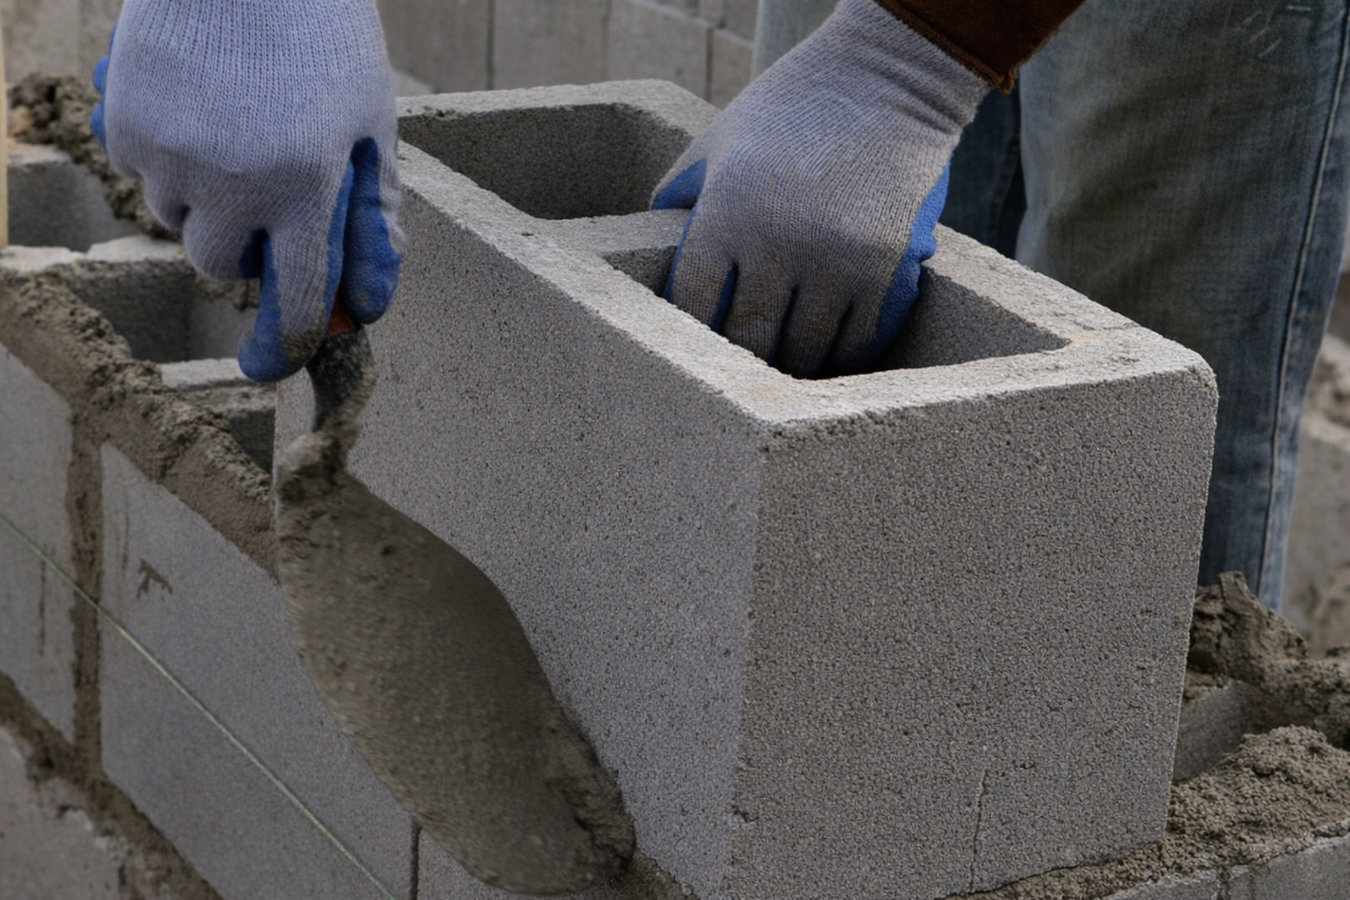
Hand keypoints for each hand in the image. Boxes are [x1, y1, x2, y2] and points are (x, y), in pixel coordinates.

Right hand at [91, 0, 403, 381]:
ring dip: (206, 194)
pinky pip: (141, 168)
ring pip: (178, 217)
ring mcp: (169, 152)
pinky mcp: (125, 120)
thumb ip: (372, 219)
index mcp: (307, 189)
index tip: (275, 364)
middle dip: (245, 246)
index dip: (288, 345)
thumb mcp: (371, 126)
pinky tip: (198, 99)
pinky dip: (168, 150)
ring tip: (236, 122)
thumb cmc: (324, 38)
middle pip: (220, 267)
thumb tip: (368, 306)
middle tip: (268, 194)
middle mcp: (233, 183)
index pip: (297, 303)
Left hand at [652, 0, 987, 376]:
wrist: (883, 82)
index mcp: (725, 214)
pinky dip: (840, 355)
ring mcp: (833, 260)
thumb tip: (650, 257)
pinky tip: (829, 355)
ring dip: (791, 367)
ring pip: (804, 350)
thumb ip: (679, 198)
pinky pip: (857, 339)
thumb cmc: (789, 110)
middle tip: (738, 375)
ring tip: (782, 372)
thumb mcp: (717, 142)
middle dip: (741, 362)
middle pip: (748, 339)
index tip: (693, 350)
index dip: (690, 336)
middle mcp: (776, 243)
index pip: (692, 305)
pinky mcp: (882, 268)